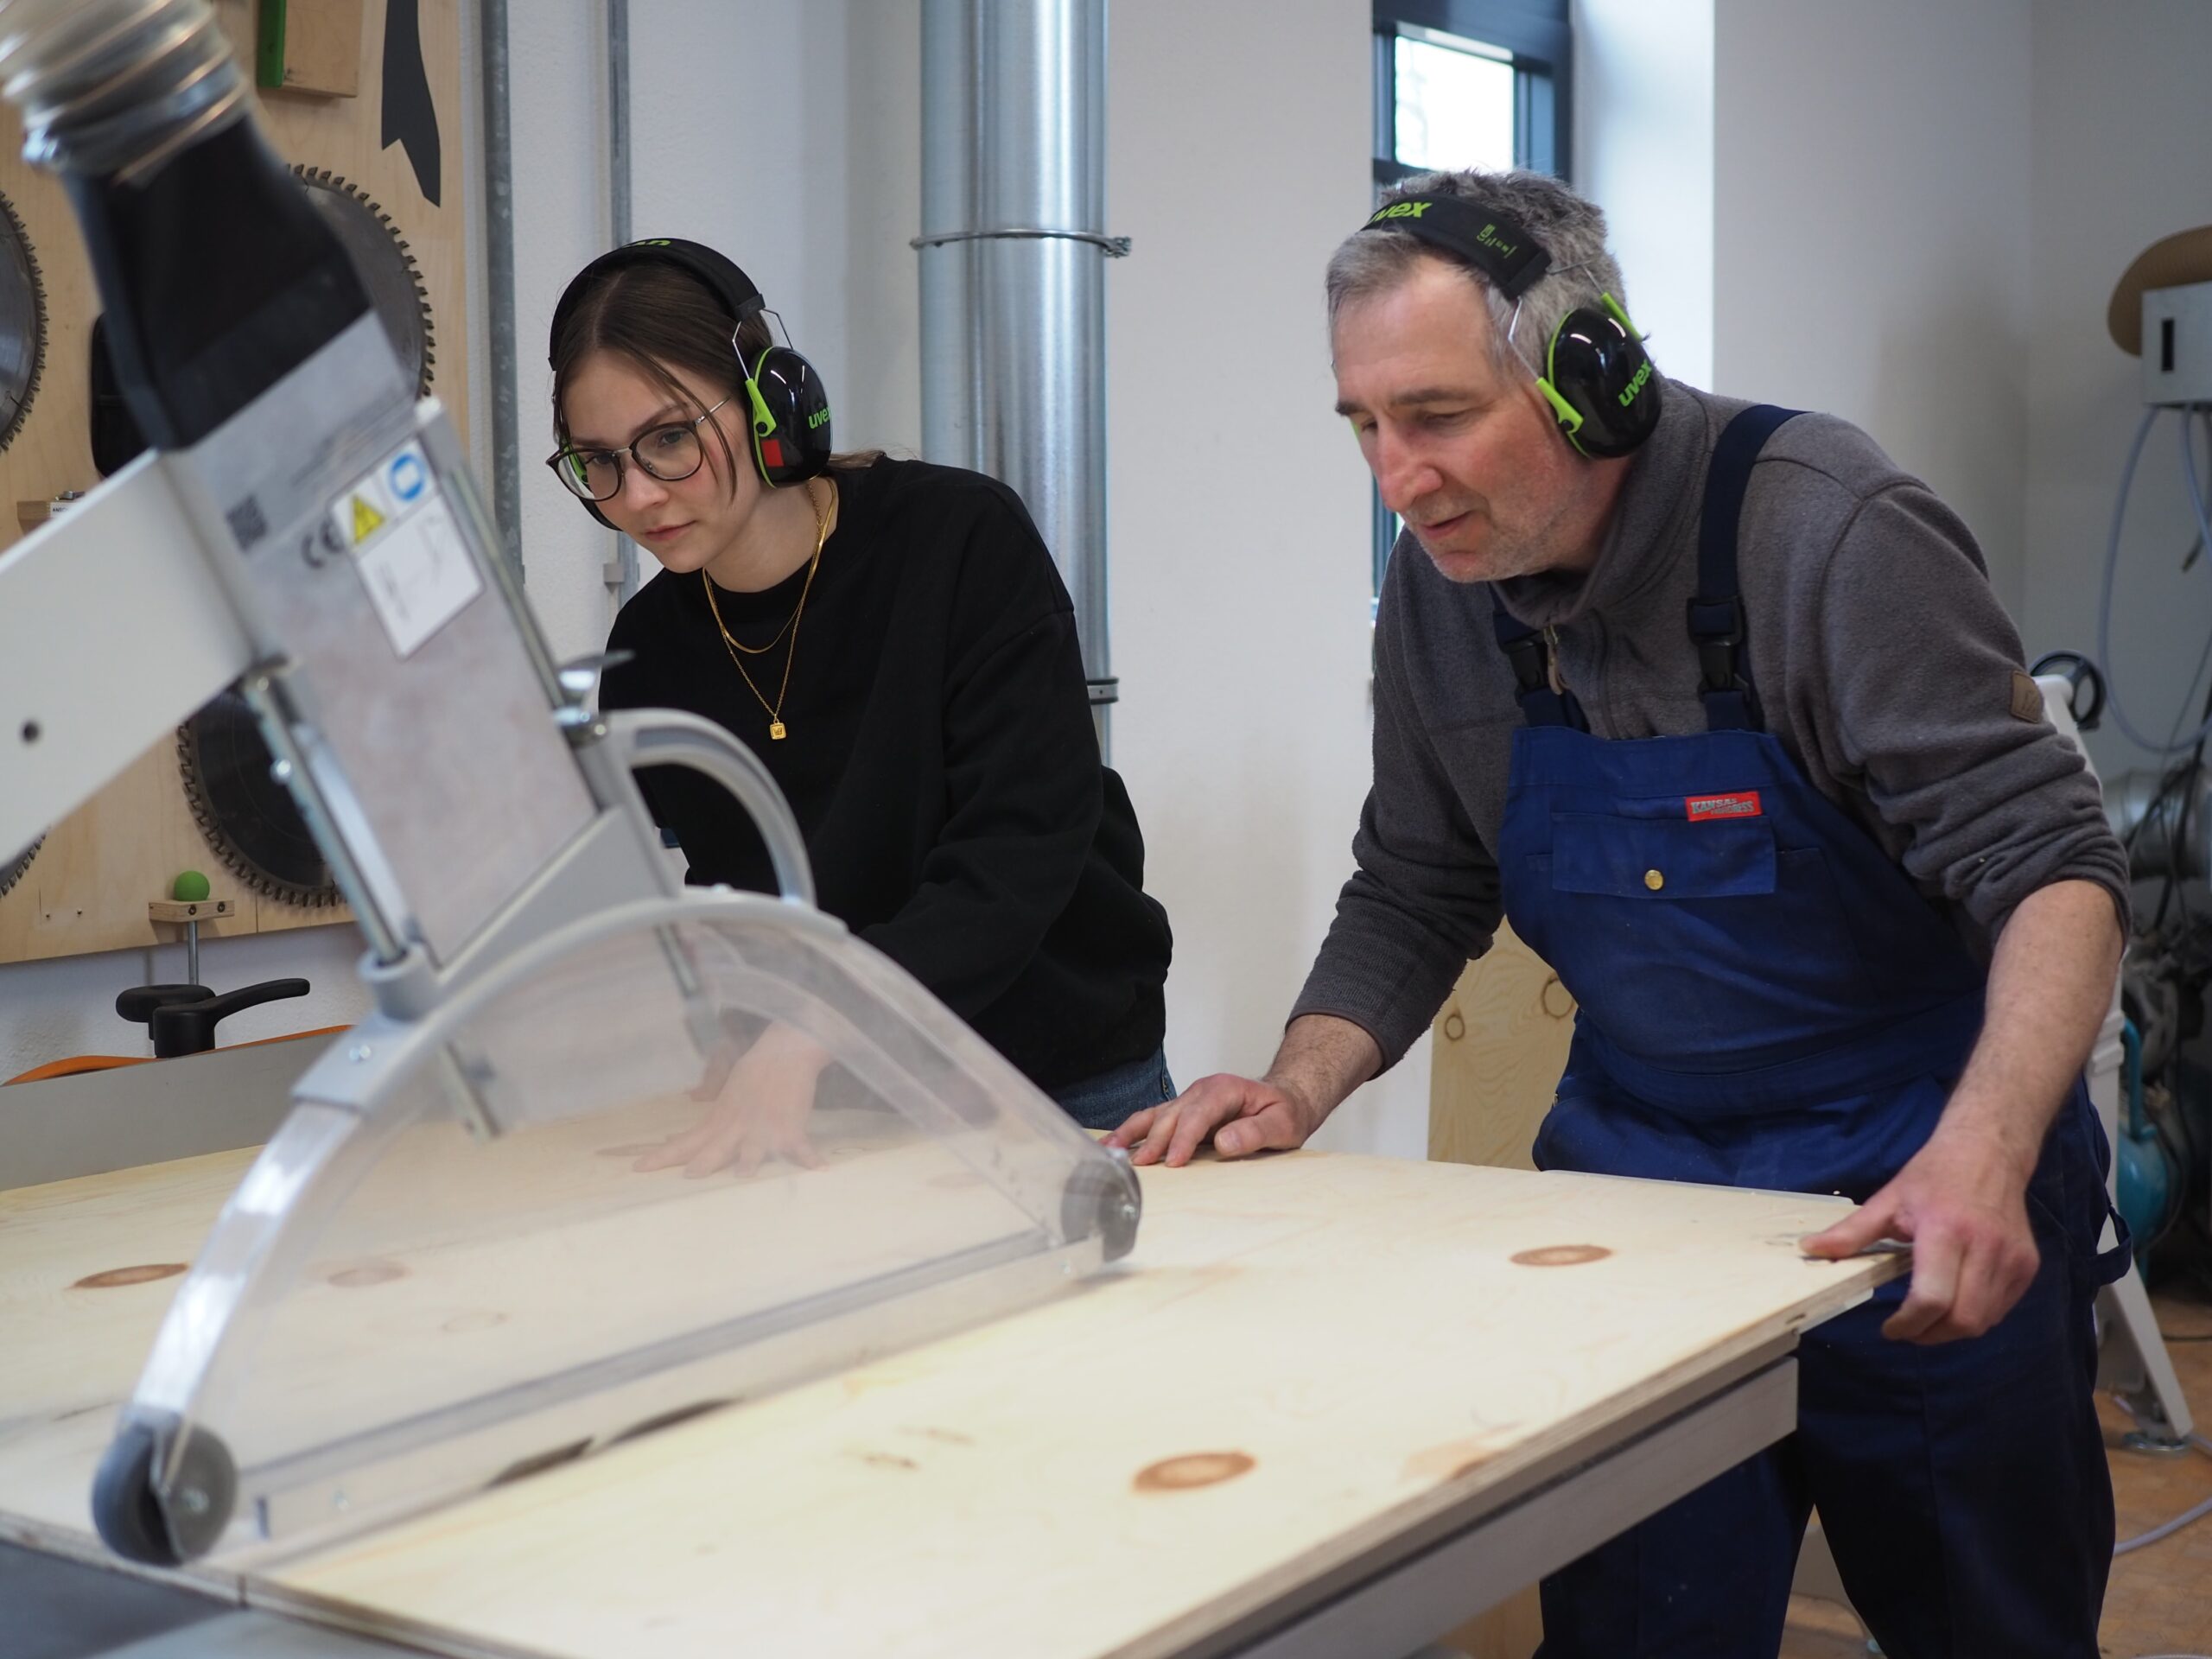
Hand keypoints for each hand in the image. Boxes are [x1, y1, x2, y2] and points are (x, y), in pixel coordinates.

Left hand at [634, 1025, 832, 1177]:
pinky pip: (801, 1147)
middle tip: (688, 1177)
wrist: (786, 1052)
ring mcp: (764, 1128)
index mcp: (720, 1120)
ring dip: (749, 1161)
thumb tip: (693, 1103)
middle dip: (702, 1164)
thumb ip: (714, 1107)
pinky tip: (819, 1170)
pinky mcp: (790, 1128)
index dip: (662, 1156)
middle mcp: (737, 1127)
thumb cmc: (757, 1069)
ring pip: (753, 1149)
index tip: (638, 1168)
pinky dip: (810, 1158)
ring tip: (743, 1174)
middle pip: (715, 1149)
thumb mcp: (727, 1089)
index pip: (686, 1141)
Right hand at [1105, 1072, 1323, 1167]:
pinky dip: (1133, 1130)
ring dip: (1133, 1133)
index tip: (1173, 1161)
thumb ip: (1255, 1132)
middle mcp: (1201, 1091)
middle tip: (1141, 1166)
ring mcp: (1189, 1100)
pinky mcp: (1183, 1112)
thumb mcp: (1282, 1124)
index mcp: (1224, 1090)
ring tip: (1113, 1152)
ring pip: (1155, 1115)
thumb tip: (1223, 1142)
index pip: (1198, 1114)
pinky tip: (1114, 1144)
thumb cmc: (1284, 1112)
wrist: (1286, 1100)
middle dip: (1155, 1140)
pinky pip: (1153, 1119)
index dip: (1183, 1138)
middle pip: (1172, 1115)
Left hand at [1801, 1125, 2040, 1343]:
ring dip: (1952, 1330)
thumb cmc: (1934, 1175)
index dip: (1909, 1324)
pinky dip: (1976, 1317)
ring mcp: (2013, 1259)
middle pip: (1962, 1320)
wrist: (1989, 1152)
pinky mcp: (2028, 1266)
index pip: (1932, 1298)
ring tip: (1927, 1318)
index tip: (1889, 1328)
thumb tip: (1808, 1250)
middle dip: (1930, 1335)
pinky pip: (2001, 1309)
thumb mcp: (1888, 1199)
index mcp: (1945, 1231)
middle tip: (1907, 1329)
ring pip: (1984, 1321)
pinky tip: (1954, 1301)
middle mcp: (1985, 1248)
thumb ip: (1851, 1232)